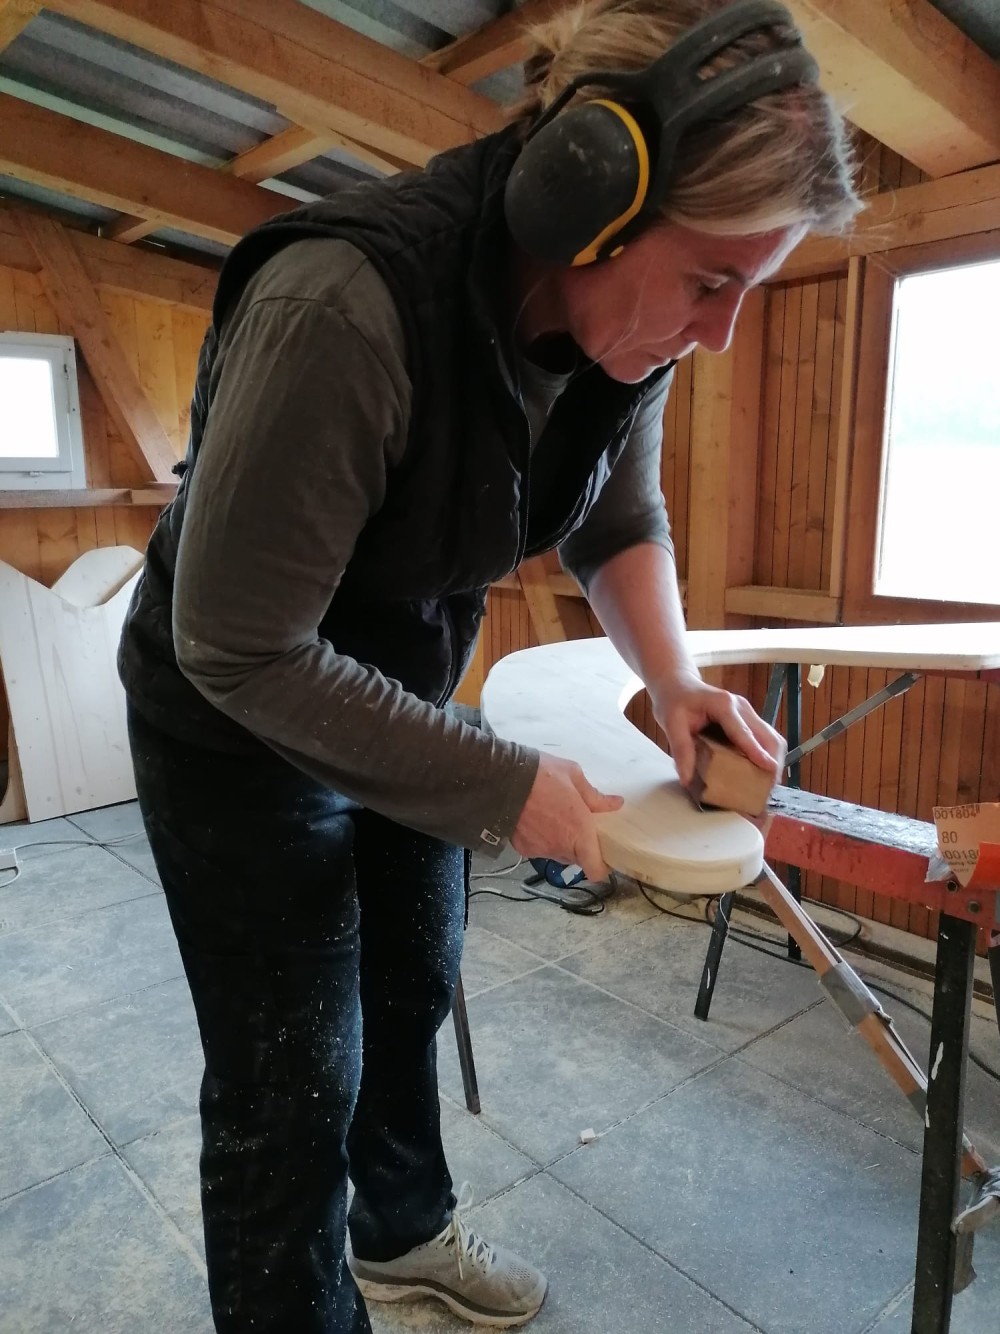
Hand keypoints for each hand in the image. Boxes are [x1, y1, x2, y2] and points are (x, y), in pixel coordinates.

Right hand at [511, 753, 623, 881]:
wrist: (502, 778)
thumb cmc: (543, 774)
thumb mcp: (574, 776)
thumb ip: (595, 796)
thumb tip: (616, 804)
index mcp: (580, 832)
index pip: (596, 871)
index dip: (602, 866)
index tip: (602, 852)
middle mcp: (561, 847)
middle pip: (577, 859)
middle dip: (580, 846)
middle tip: (576, 824)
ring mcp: (540, 850)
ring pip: (558, 853)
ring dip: (560, 842)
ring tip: (553, 817)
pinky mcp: (523, 849)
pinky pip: (539, 849)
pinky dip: (541, 839)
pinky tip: (535, 820)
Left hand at [650, 670, 786, 789]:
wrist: (677, 685)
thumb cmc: (674, 702)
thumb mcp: (671, 724)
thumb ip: (681, 750)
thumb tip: (686, 779)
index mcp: (723, 705)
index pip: (744, 731)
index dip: (757, 751)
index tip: (770, 768)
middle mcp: (741, 707)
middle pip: (768, 735)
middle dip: (772, 761)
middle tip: (767, 788)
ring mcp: (747, 712)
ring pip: (771, 737)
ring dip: (773, 759)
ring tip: (766, 784)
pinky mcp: (748, 719)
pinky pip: (764, 738)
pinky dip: (766, 755)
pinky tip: (760, 772)